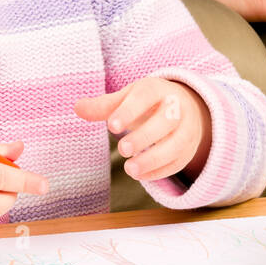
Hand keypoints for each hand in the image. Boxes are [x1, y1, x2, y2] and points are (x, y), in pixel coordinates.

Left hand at [74, 77, 211, 180]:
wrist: (186, 107)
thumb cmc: (148, 102)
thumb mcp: (128, 97)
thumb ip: (104, 105)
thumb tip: (77, 108)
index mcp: (157, 89)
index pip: (145, 97)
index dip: (129, 111)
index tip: (111, 125)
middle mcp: (176, 108)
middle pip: (166, 121)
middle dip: (145, 137)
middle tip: (122, 149)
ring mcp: (186, 130)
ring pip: (176, 145)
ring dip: (153, 159)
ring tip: (130, 169)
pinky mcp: (188, 151)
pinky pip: (177, 163)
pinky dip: (160, 171)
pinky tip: (140, 174)